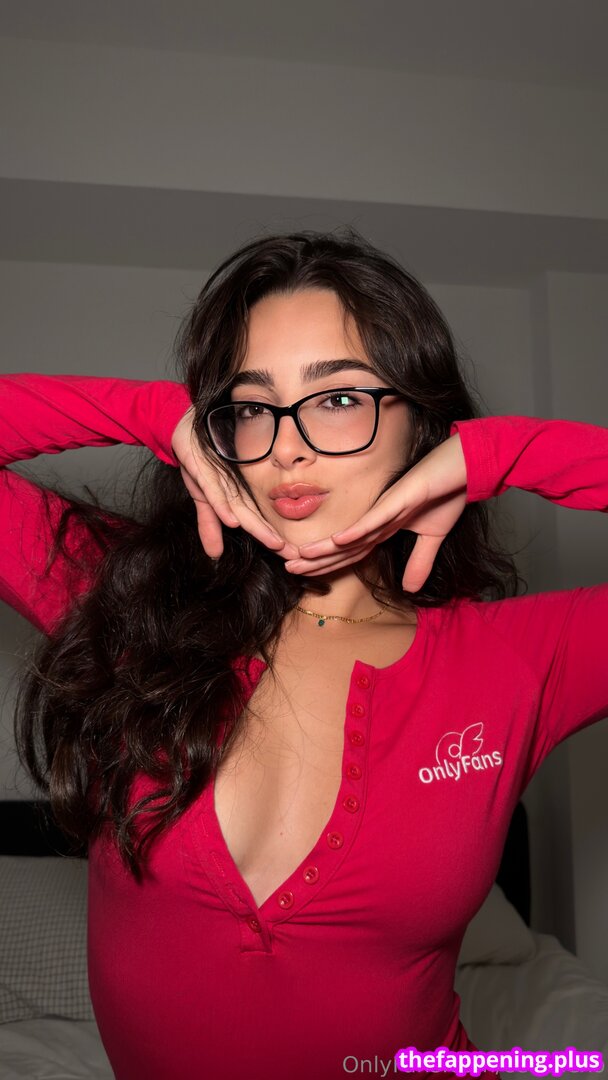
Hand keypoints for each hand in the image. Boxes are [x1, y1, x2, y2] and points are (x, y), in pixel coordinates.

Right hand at [171, 407, 299, 560]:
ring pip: (241, 505)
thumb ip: (209, 524)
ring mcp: (219, 476)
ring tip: (273, 542)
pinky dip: (222, 505)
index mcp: (236, 492)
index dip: (270, 539)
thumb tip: (214, 555)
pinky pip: (214, 489)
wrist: (182, 425)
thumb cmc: (199, 461)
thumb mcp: (202, 497)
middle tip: (292, 554)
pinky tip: (232, 520)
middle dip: (271, 537)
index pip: (256, 520)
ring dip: (257, 525)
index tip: (290, 557)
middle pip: (254, 516)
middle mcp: (233, 485)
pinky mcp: (202, 466)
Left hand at [283, 433, 468, 592]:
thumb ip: (419, 562)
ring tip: (301, 557)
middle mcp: (380, 517)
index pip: (352, 551)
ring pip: (354, 533)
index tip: (305, 575)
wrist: (466, 466)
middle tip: (288, 568)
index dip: (329, 564)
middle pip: (344, 545)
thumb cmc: (448, 494)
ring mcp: (389, 506)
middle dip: (317, 559)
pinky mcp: (402, 497)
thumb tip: (411, 590)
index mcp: (384, 526)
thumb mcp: (433, 537)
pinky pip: (376, 518)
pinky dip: (358, 531)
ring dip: (327, 548)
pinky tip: (338, 540)